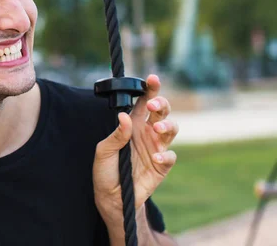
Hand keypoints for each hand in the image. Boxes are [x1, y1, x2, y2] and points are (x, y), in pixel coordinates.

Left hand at [93, 74, 177, 214]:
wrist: (111, 197)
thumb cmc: (105, 170)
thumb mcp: (104, 151)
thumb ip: (116, 135)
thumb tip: (125, 117)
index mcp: (133, 124)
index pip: (144, 102)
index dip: (150, 89)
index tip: (152, 79)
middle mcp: (147, 133)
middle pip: (162, 111)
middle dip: (161, 104)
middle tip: (153, 106)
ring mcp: (156, 147)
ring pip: (171, 128)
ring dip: (167, 125)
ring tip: (157, 128)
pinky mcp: (162, 165)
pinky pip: (170, 155)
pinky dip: (165, 154)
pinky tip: (155, 156)